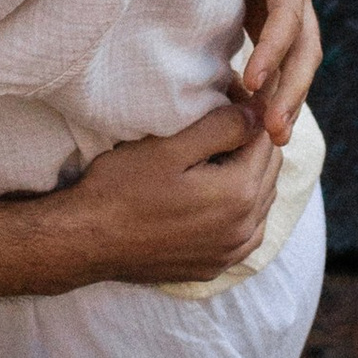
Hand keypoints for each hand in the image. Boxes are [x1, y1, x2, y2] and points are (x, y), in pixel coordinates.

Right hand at [59, 99, 277, 287]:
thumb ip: (222, 127)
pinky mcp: (214, 265)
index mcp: (238, 195)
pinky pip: (247, 231)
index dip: (250, 109)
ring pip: (262, 201)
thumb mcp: (170, 147)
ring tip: (220, 148)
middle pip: (269, 169)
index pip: (264, 139)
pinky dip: (244, 206)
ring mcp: (229, 252)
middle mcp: (243, 229)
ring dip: (251, 171)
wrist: (87, 240)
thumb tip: (259, 112)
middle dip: (253, 138)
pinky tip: (220, 191)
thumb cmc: (123, 187)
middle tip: (224, 114)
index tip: (229, 91)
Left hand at [234, 0, 321, 143]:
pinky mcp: (272, 18)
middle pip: (304, 48)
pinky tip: (265, 122)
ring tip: (275, 139)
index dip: (273, 49)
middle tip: (273, 131)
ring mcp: (288, 6)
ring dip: (290, 100)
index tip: (252, 82)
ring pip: (300, 61)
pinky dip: (277, 90)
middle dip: (291, 91)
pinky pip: (284, 61)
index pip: (288, 14)